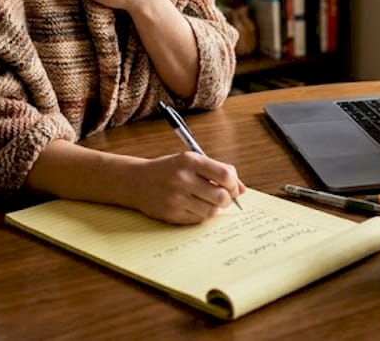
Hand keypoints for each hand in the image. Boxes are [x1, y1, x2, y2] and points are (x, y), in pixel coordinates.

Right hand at [130, 151, 246, 224]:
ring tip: (206, 201)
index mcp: (190, 161)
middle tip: (222, 197)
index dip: (234, 184)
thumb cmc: (169, 170)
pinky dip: (200, 214)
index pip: (225, 175)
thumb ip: (217, 171)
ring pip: (211, 211)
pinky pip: (198, 219)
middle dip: (227, 199)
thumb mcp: (191, 162)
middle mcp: (183, 179)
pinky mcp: (171, 214)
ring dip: (214, 208)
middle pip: (221, 197)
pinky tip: (192, 206)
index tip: (233, 187)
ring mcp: (176, 198)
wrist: (136, 181)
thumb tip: (243, 189)